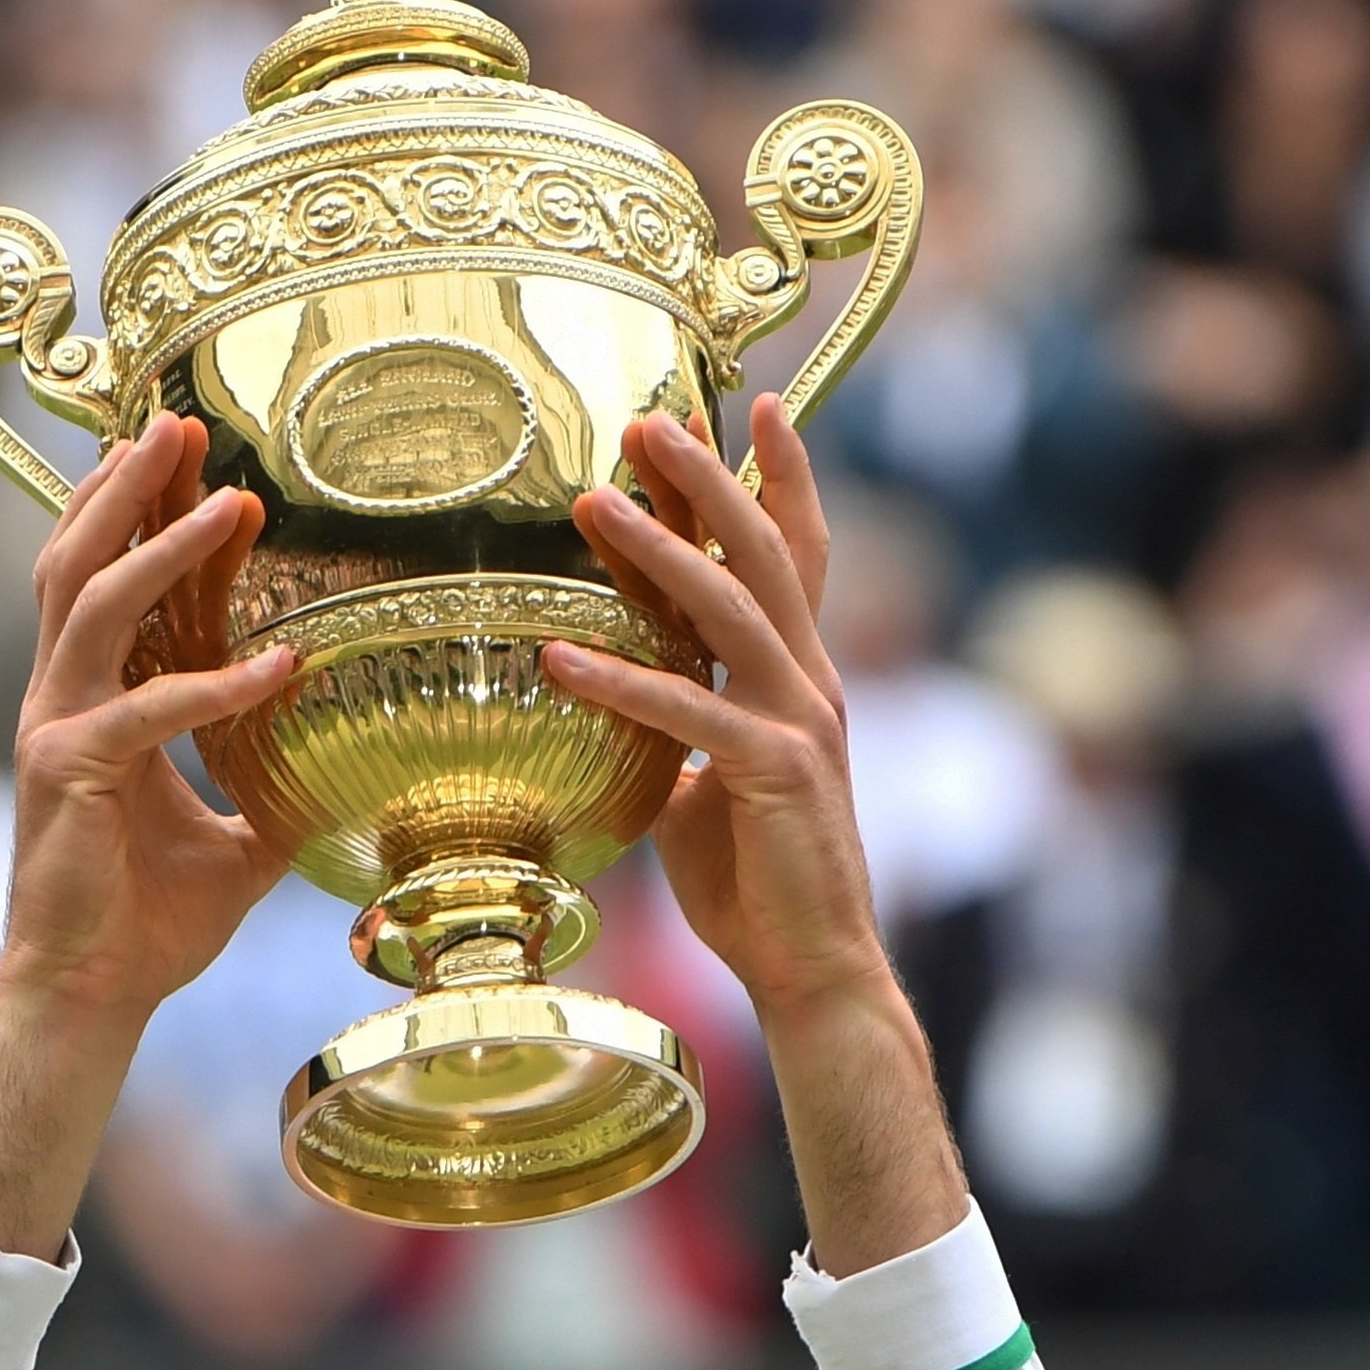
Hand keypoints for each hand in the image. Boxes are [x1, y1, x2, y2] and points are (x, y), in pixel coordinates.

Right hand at [0, 412, 293, 1023]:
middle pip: (80, 558)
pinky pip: (148, 712)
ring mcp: (56, 730)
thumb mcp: (235, 843)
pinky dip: (216, 685)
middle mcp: (61, 699)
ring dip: (163, 545)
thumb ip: (272, 791)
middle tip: (179, 421)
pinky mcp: (68, 772)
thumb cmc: (146, 923)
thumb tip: (346, 773)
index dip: (137, 509)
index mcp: (91, 700)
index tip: (185, 450)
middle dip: (128, 485)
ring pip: (97, 604)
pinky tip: (280, 666)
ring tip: (229, 500)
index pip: (107, 579)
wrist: (88, 995)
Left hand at [550, 403, 879, 1021]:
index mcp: (800, 678)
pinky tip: (558, 656)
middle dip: (710, 478)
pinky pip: (686, 712)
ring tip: (592, 502)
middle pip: (765, 553)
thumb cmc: (756, 882)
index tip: (762, 403)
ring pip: (730, 609)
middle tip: (651, 417)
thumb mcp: (708, 785)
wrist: (811, 965)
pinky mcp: (774, 772)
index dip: (783, 477)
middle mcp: (811, 683)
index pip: (799, 556)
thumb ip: (680, 732)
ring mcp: (800, 722)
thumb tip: (625, 712)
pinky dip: (620, 680)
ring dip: (660, 550)